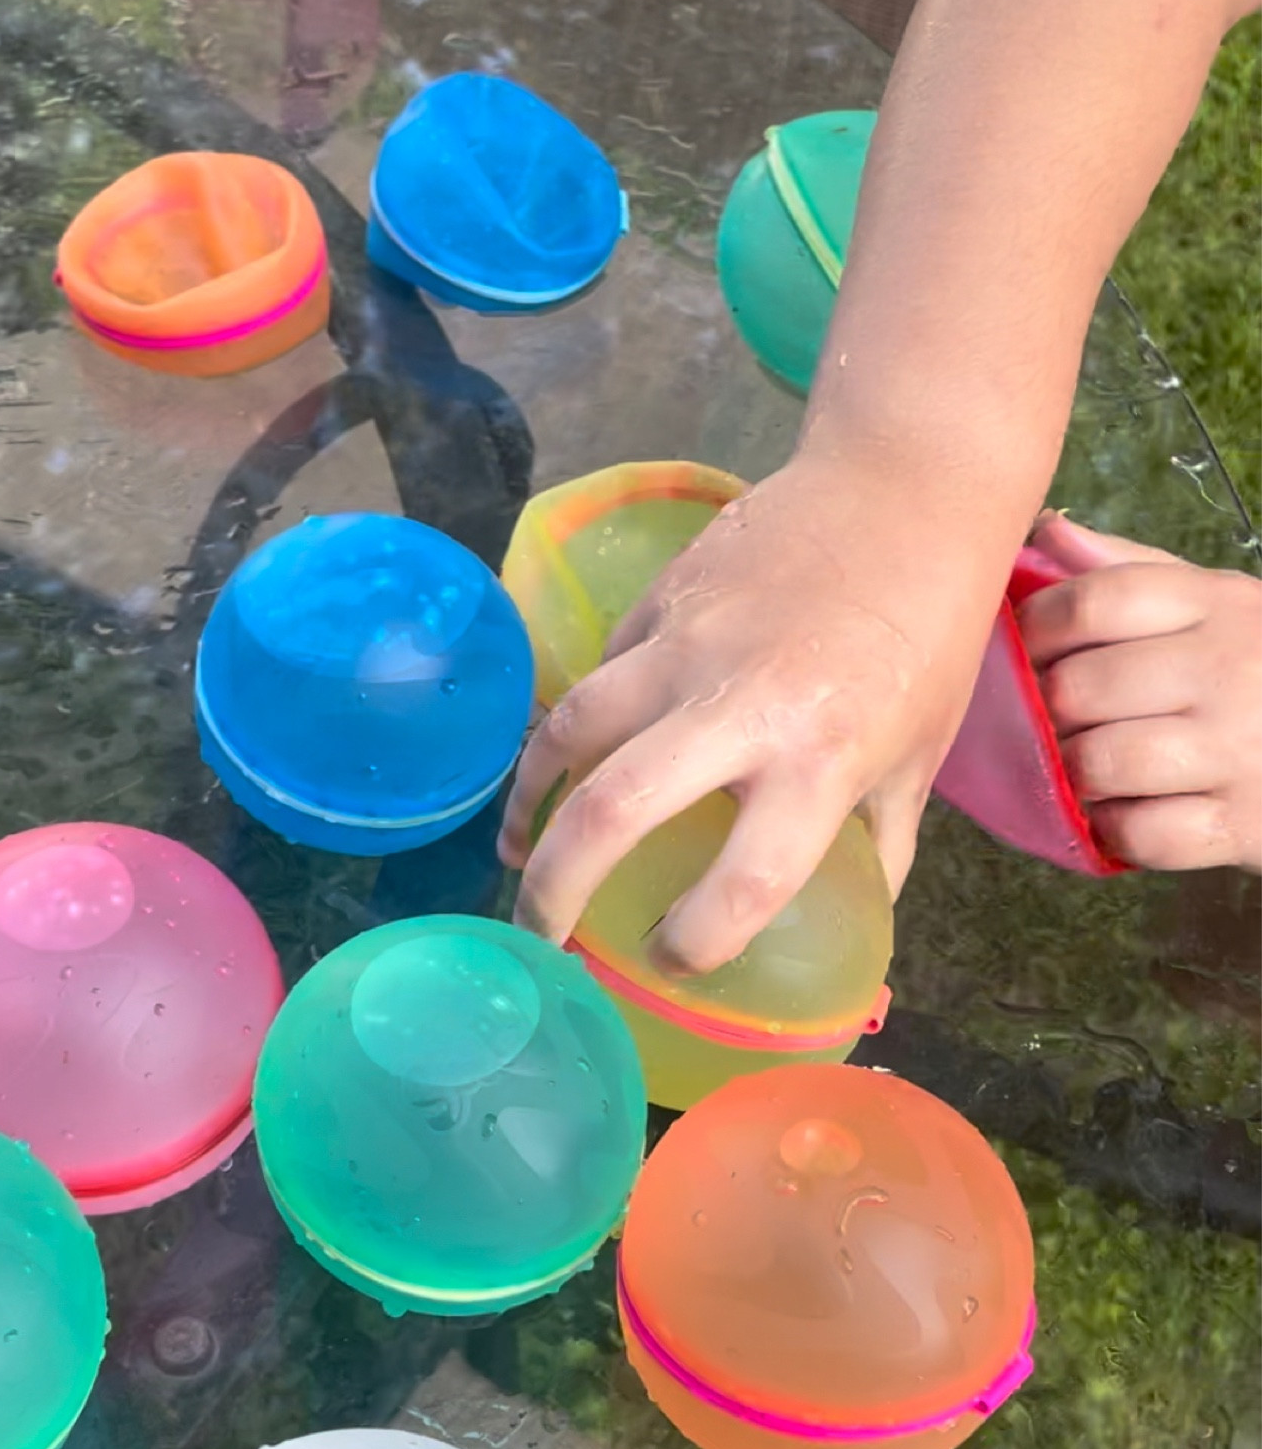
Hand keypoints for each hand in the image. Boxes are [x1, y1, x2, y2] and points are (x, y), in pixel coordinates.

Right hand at [498, 450, 1022, 971]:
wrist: (906, 488)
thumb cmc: (929, 633)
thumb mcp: (920, 758)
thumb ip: (878, 847)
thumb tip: (850, 926)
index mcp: (822, 760)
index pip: (741, 883)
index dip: (696, 945)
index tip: (675, 960)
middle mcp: (740, 705)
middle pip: (611, 811)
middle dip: (556, 892)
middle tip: (544, 938)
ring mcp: (686, 644)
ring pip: (569, 731)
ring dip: (529, 803)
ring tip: (519, 851)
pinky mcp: (660, 599)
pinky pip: (597, 676)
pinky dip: (574, 730)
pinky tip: (574, 764)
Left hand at [1021, 513, 1261, 872]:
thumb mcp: (1215, 604)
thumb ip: (1131, 572)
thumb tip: (1047, 536)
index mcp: (1218, 603)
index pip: (1094, 601)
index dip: (1037, 629)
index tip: (1024, 651)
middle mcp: (1230, 668)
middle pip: (1080, 688)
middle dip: (1049, 714)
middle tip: (1058, 724)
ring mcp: (1239, 750)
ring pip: (1099, 763)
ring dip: (1074, 775)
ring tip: (1087, 769)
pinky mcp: (1243, 825)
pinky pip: (1140, 833)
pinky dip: (1115, 831)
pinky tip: (1125, 815)